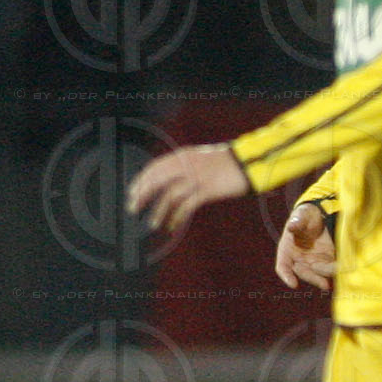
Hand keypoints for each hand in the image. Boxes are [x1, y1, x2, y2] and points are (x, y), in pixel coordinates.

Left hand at [127, 143, 248, 233]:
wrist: (248, 163)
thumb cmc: (226, 162)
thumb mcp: (200, 158)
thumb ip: (184, 166)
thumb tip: (166, 181)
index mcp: (183, 155)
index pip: (154, 168)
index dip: (140, 181)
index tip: (132, 193)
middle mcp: (186, 165)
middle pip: (157, 181)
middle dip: (142, 196)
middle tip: (133, 208)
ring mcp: (196, 177)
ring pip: (169, 196)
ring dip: (159, 212)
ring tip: (152, 223)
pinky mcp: (207, 190)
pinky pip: (186, 206)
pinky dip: (177, 217)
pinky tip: (173, 225)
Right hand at [276, 202, 336, 290]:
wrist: (322, 215)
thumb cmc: (307, 216)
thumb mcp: (302, 215)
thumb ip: (297, 222)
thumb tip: (291, 226)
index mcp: (287, 251)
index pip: (283, 267)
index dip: (286, 276)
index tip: (293, 284)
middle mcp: (299, 260)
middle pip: (304, 274)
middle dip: (314, 279)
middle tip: (324, 284)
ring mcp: (314, 262)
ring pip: (319, 274)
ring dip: (328, 275)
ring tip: (338, 271)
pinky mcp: (328, 261)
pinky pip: (331, 269)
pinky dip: (337, 270)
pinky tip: (345, 269)